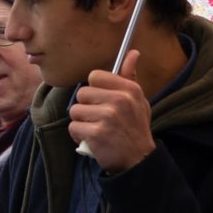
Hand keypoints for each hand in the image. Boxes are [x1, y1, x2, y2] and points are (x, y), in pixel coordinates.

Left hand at [70, 50, 157, 172]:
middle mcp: (119, 100)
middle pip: (81, 94)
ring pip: (75, 111)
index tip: (102, 100)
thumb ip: (130, 76)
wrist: (138, 159)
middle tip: (99, 119)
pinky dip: (79, 135)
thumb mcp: (138, 100)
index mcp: (129, 89)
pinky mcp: (97, 133)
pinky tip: (92, 139)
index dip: (94, 89)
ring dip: (81, 122)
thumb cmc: (135, 127)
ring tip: (96, 129)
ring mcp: (108, 116)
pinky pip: (73, 127)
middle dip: (86, 107)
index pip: (94, 76)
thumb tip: (132, 52)